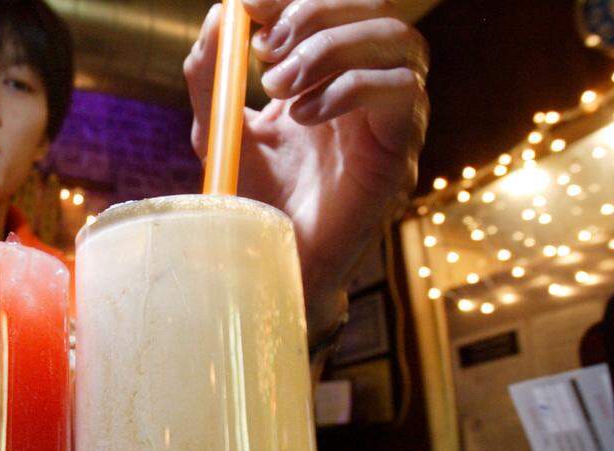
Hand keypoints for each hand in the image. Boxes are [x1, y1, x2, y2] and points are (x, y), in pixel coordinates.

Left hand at [184, 0, 428, 336]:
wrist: (269, 262)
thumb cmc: (252, 200)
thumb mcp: (217, 129)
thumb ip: (211, 75)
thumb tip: (218, 14)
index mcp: (330, 73)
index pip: (338, 3)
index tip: (250, 3)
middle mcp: (369, 86)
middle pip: (377, 7)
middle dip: (317, 11)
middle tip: (266, 48)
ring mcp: (392, 117)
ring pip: (399, 41)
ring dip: (331, 49)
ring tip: (280, 87)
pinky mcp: (402, 152)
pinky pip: (402, 93)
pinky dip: (348, 89)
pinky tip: (302, 116)